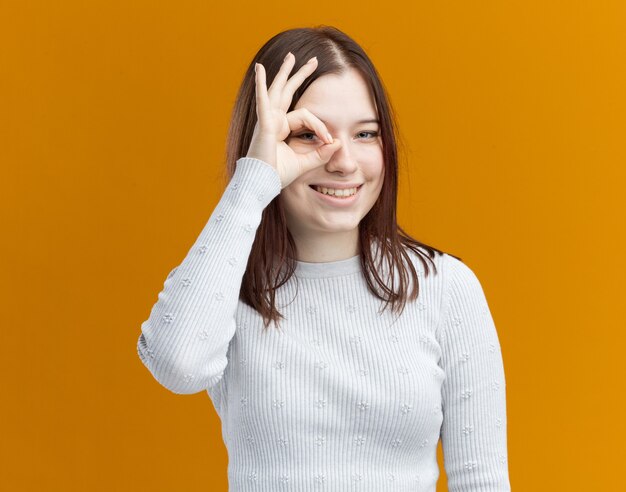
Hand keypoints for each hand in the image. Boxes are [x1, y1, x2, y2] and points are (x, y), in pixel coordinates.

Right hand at [245, 52, 341, 188]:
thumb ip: (321, 153)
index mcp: (281, 128)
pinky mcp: (263, 124)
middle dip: (300, 75)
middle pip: (288, 92)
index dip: (320, 127)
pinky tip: (260, 69)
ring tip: (291, 57)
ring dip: (285, 72)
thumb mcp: (304, 163)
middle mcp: (273, 120)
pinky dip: (261, 85)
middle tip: (311, 60)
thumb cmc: (277, 176)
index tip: (330, 141)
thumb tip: (338, 143)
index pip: (306, 116)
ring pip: (279, 91)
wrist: (261, 184)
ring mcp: (267, 120)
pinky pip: (264, 101)